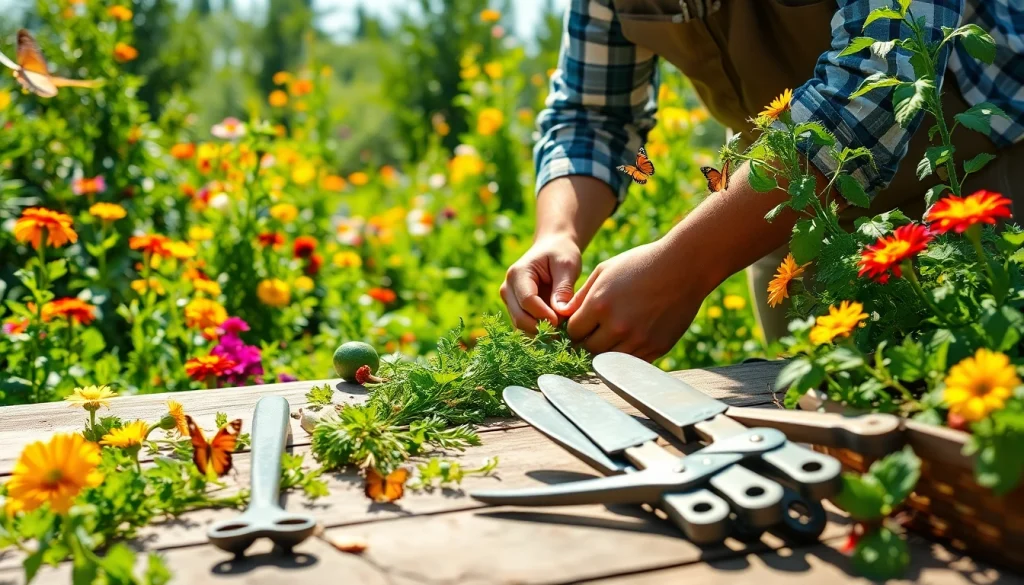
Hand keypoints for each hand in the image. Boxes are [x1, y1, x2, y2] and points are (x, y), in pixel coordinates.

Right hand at [499, 234, 581, 332]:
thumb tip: (561, 313)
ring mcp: (509, 300)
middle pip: (520, 317)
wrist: (552, 249)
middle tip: (564, 331)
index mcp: (518, 274)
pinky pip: (525, 326)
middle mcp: (508, 288)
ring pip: (521, 325)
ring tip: (562, 330)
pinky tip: (556, 331)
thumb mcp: (567, 265)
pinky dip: (539, 331)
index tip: (563, 322)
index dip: (544, 315)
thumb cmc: (561, 253)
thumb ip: (563, 288)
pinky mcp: (515, 309)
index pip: (527, 301)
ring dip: (541, 332)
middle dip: (542, 328)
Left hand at [562, 241, 709, 360]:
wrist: (684, 267)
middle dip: (588, 341)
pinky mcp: (656, 348)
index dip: (575, 328)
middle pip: (588, 349)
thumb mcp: (604, 271)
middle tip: (593, 333)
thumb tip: (564, 316)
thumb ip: (581, 296)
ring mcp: (638, 340)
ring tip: (611, 337)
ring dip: (606, 351)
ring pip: (609, 360)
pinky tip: (629, 340)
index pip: (573, 331)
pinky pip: (632, 362)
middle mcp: (617, 326)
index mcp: (599, 305)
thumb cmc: (640, 263)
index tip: (581, 324)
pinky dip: (626, 355)